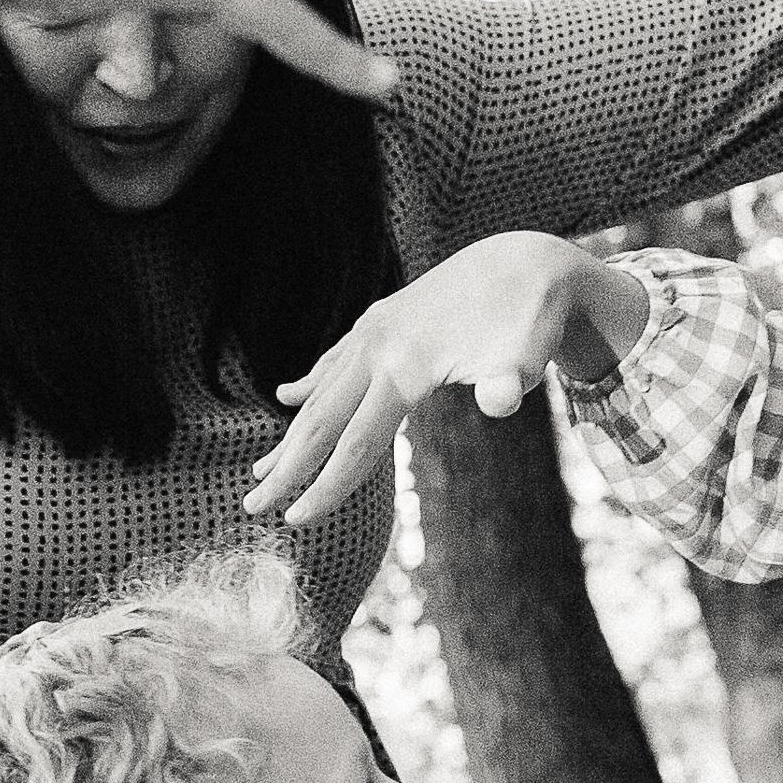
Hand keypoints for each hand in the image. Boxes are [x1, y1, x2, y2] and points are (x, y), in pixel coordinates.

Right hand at [243, 233, 645, 525]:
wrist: (528, 261)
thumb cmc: (530, 317)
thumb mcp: (528, 354)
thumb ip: (508, 382)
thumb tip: (500, 402)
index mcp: (404, 365)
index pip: (356, 441)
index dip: (327, 485)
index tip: (295, 521)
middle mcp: (378, 346)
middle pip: (324, 419)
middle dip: (287, 466)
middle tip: (251, 506)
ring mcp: (376, 330)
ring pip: (323, 390)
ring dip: (294, 432)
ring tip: (263, 468)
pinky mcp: (384, 319)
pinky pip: (336, 360)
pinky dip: (312, 383)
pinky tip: (289, 397)